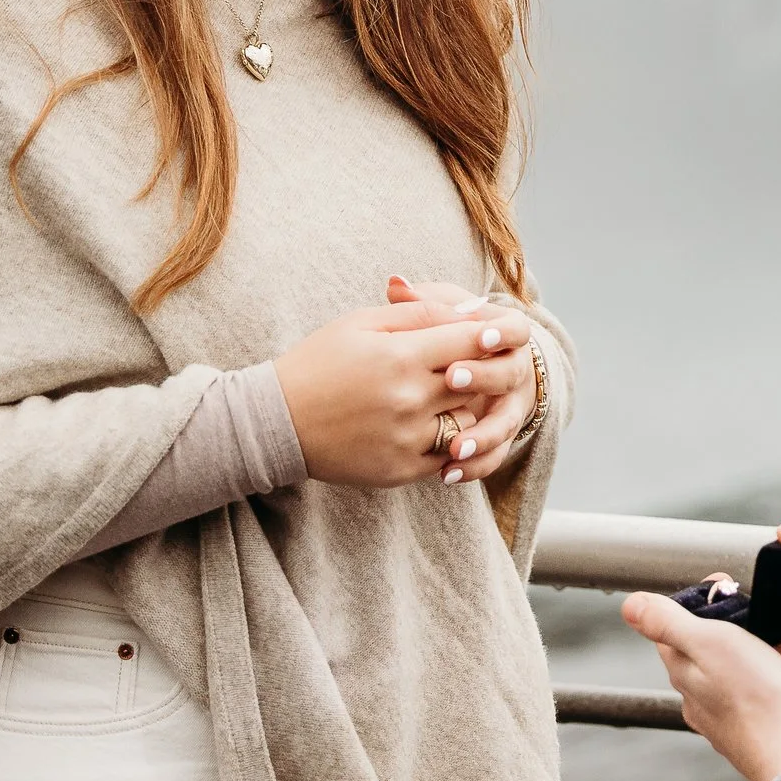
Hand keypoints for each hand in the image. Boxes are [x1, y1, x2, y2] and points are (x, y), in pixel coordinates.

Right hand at [271, 286, 531, 488]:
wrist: (276, 422)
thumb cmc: (317, 363)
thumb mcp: (360, 323)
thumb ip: (415, 314)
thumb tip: (465, 310)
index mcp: (400, 356)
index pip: (470, 341)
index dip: (492, 332)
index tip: (503, 329)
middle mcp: (409, 399)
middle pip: (475, 381)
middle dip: (483, 368)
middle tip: (486, 360)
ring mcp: (408, 439)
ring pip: (467, 420)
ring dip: (464, 406)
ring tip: (449, 395)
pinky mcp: (402, 470)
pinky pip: (447, 456)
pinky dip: (450, 441)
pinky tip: (435, 427)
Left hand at [384, 276, 540, 484]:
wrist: (456, 373)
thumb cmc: (443, 336)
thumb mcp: (438, 315)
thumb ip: (422, 303)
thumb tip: (396, 285)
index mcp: (504, 336)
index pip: (517, 330)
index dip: (502, 332)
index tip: (481, 335)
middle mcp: (513, 372)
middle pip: (510, 375)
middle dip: (484, 378)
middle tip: (452, 380)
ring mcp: (508, 408)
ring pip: (506, 425)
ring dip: (482, 436)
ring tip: (454, 447)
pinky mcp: (498, 439)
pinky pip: (494, 457)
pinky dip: (474, 466)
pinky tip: (447, 473)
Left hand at [620, 591, 780, 780]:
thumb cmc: (756, 700)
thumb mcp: (710, 643)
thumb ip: (668, 622)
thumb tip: (629, 605)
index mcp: (681, 670)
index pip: (673, 623)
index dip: (697, 598)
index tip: (727, 586)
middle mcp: (695, 695)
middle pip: (703, 644)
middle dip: (730, 622)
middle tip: (763, 612)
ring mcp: (722, 715)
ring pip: (732, 668)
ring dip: (756, 647)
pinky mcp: (751, 728)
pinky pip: (755, 690)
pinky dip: (772, 674)